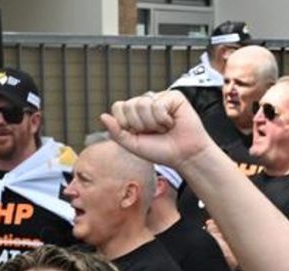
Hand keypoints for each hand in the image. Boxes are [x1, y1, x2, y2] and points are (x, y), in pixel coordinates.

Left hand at [100, 91, 214, 170]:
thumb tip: (103, 116)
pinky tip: (172, 123)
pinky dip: (163, 119)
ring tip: (164, 128)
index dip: (126, 124)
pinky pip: (158, 104)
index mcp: (135, 113)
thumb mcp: (134, 145)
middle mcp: (146, 103)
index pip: (118, 107)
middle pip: (129, 105)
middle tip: (155, 132)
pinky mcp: (173, 97)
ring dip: (153, 123)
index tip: (140, 135)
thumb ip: (117, 132)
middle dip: (141, 125)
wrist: (185, 156)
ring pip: (143, 104)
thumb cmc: (162, 151)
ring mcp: (159, 98)